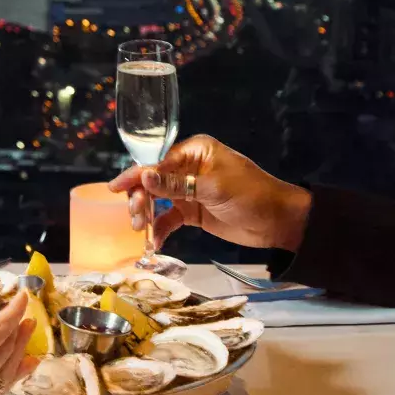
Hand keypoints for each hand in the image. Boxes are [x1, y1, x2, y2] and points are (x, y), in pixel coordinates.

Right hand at [0, 279, 38, 394]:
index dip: (14, 310)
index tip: (22, 295)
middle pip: (8, 350)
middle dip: (19, 329)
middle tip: (25, 312)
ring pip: (8, 373)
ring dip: (20, 352)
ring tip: (27, 335)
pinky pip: (0, 393)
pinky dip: (11, 376)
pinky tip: (18, 367)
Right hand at [108, 134, 312, 250]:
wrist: (277, 220)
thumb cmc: (251, 195)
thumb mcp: (213, 188)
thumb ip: (176, 185)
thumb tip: (144, 177)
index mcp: (195, 152)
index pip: (158, 162)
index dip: (136, 175)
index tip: (117, 189)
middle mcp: (189, 168)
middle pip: (153, 181)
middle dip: (140, 198)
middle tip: (135, 217)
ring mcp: (190, 191)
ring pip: (158, 200)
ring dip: (147, 214)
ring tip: (140, 229)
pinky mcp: (193, 212)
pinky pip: (170, 218)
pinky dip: (161, 229)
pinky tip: (154, 242)